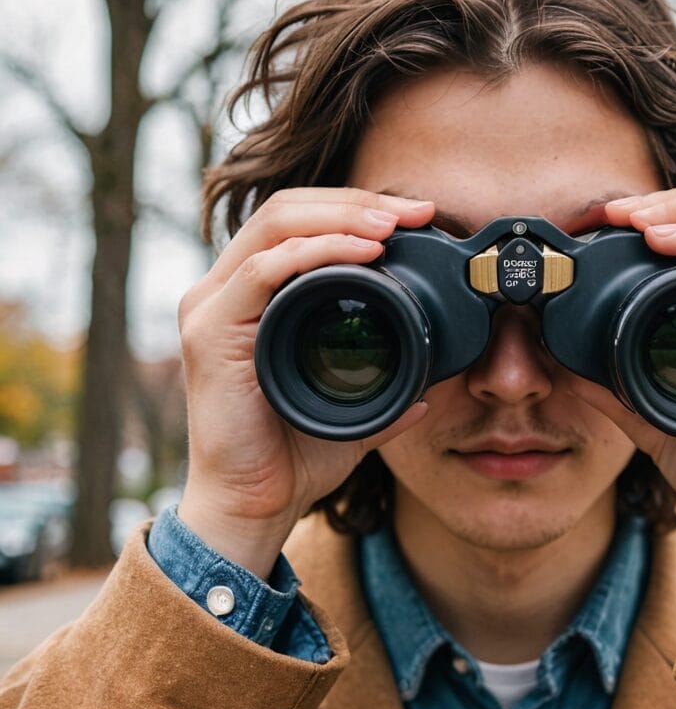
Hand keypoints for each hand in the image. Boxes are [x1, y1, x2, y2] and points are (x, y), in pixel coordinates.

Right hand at [176, 188, 434, 578]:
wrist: (254, 505)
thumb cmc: (292, 456)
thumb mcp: (354, 409)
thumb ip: (387, 392)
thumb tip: (431, 388)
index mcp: (255, 298)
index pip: (301, 223)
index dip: (357, 209)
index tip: (416, 216)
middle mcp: (227, 291)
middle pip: (288, 210)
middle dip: (356, 203)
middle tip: (414, 211)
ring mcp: (213, 307)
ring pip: (274, 226)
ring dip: (341, 216)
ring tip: (393, 224)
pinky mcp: (210, 331)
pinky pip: (262, 270)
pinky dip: (316, 252)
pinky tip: (362, 253)